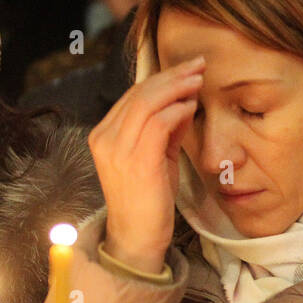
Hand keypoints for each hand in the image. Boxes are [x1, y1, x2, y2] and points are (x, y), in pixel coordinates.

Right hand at [89, 55, 204, 273]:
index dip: (161, 78)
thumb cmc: (150, 201)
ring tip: (198, 80)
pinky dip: (177, 110)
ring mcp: (118, 149)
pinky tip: (191, 107)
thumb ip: (167, 130)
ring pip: (147, 102)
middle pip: (139, 93)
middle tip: (197, 65)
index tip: (186, 69)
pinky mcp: (136, 161)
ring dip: (176, 87)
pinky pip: (158, 123)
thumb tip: (184, 102)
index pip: (133, 96)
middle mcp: (106, 138)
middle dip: (171, 75)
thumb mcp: (158, 158)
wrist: (138, 238)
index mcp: (104, 135)